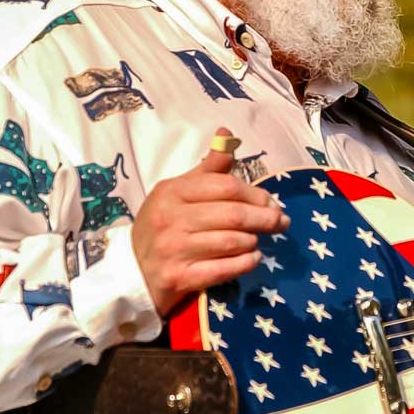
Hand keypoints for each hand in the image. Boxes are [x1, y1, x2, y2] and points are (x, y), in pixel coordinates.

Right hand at [131, 128, 289, 314]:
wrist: (132, 274)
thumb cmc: (161, 227)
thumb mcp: (177, 192)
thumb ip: (207, 169)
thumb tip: (227, 135)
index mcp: (172, 192)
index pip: (225, 186)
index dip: (255, 193)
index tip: (272, 202)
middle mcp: (171, 218)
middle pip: (233, 214)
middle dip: (264, 218)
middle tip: (281, 222)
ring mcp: (174, 250)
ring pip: (231, 242)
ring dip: (253, 241)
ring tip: (259, 240)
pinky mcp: (179, 278)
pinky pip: (223, 270)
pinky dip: (245, 263)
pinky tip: (253, 258)